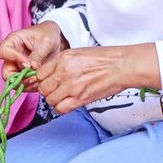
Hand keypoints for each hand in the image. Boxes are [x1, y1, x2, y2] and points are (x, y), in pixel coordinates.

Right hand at [0, 21, 67, 90]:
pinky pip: (24, 85)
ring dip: (26, 84)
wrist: (57, 40)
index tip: (28, 63)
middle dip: (19, 78)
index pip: (3, 52)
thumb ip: (37, 54)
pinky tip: (41, 82)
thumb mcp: (46, 42)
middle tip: (33, 78)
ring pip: (14, 82)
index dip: (14, 59)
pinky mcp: (24, 75)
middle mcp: (12, 56)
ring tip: (39, 80)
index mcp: (13, 42)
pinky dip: (31, 87)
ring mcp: (17, 67)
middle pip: (6, 72)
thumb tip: (31, 67)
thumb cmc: (48, 35)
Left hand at [35, 43, 159, 113]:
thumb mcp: (77, 53)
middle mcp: (64, 72)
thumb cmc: (103, 58)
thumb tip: (49, 74)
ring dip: (54, 100)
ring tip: (63, 97)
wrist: (122, 66)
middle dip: (47, 91)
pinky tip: (67, 104)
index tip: (48, 82)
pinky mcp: (81, 98)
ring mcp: (72, 86)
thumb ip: (61, 63)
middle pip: (42, 88)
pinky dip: (61, 109)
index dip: (42, 80)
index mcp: (62, 59)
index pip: (39, 74)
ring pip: (50, 100)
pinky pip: (61, 109)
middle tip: (55, 91)